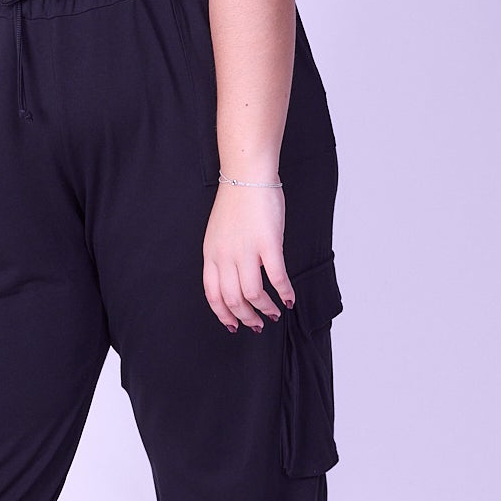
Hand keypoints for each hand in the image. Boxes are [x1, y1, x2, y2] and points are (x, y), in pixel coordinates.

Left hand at [202, 181, 294, 332]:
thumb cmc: (237, 202)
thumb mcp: (218, 233)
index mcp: (211, 254)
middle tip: (257, 324)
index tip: (233, 325)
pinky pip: (276, 277)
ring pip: (252, 294)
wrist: (247, 175)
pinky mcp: (268, 243)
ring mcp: (246, 250)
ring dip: (265, 309)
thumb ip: (223, 257)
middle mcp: (225, 255)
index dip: (223, 315)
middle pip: (232, 299)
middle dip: (246, 317)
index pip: (213, 295)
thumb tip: (235, 280)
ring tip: (274, 314)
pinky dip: (284, 292)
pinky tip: (289, 298)